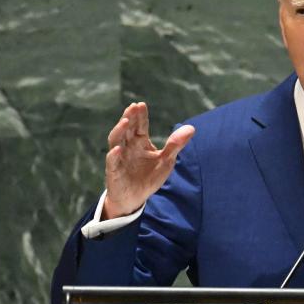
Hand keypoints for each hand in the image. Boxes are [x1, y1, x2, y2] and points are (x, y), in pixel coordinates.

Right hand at [103, 102, 194, 218]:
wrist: (135, 199)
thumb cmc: (149, 178)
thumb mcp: (166, 161)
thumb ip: (176, 145)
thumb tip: (191, 128)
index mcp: (140, 142)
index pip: (140, 125)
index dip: (140, 115)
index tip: (141, 104)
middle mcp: (128, 146)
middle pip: (127, 129)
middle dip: (129, 118)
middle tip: (133, 107)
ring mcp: (119, 158)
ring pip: (116, 141)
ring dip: (119, 130)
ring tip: (125, 121)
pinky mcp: (114, 171)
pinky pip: (112, 162)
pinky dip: (114, 155)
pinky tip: (118, 150)